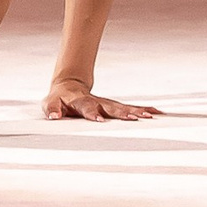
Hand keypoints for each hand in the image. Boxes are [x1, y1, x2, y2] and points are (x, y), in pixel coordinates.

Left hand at [43, 81, 159, 122]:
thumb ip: (51, 110)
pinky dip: (142, 110)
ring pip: (122, 108)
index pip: (86, 107)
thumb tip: (54, 117)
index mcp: (79, 101)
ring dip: (135, 112)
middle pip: (110, 107)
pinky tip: (156, 113)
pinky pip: (129, 108)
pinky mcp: (113, 106)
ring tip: (149, 117)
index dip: (92, 113)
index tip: (99, 120)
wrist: (68, 85)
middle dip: (122, 113)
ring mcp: (106, 103)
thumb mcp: (50, 104)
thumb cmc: (59, 99)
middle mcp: (96, 101)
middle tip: (134, 119)